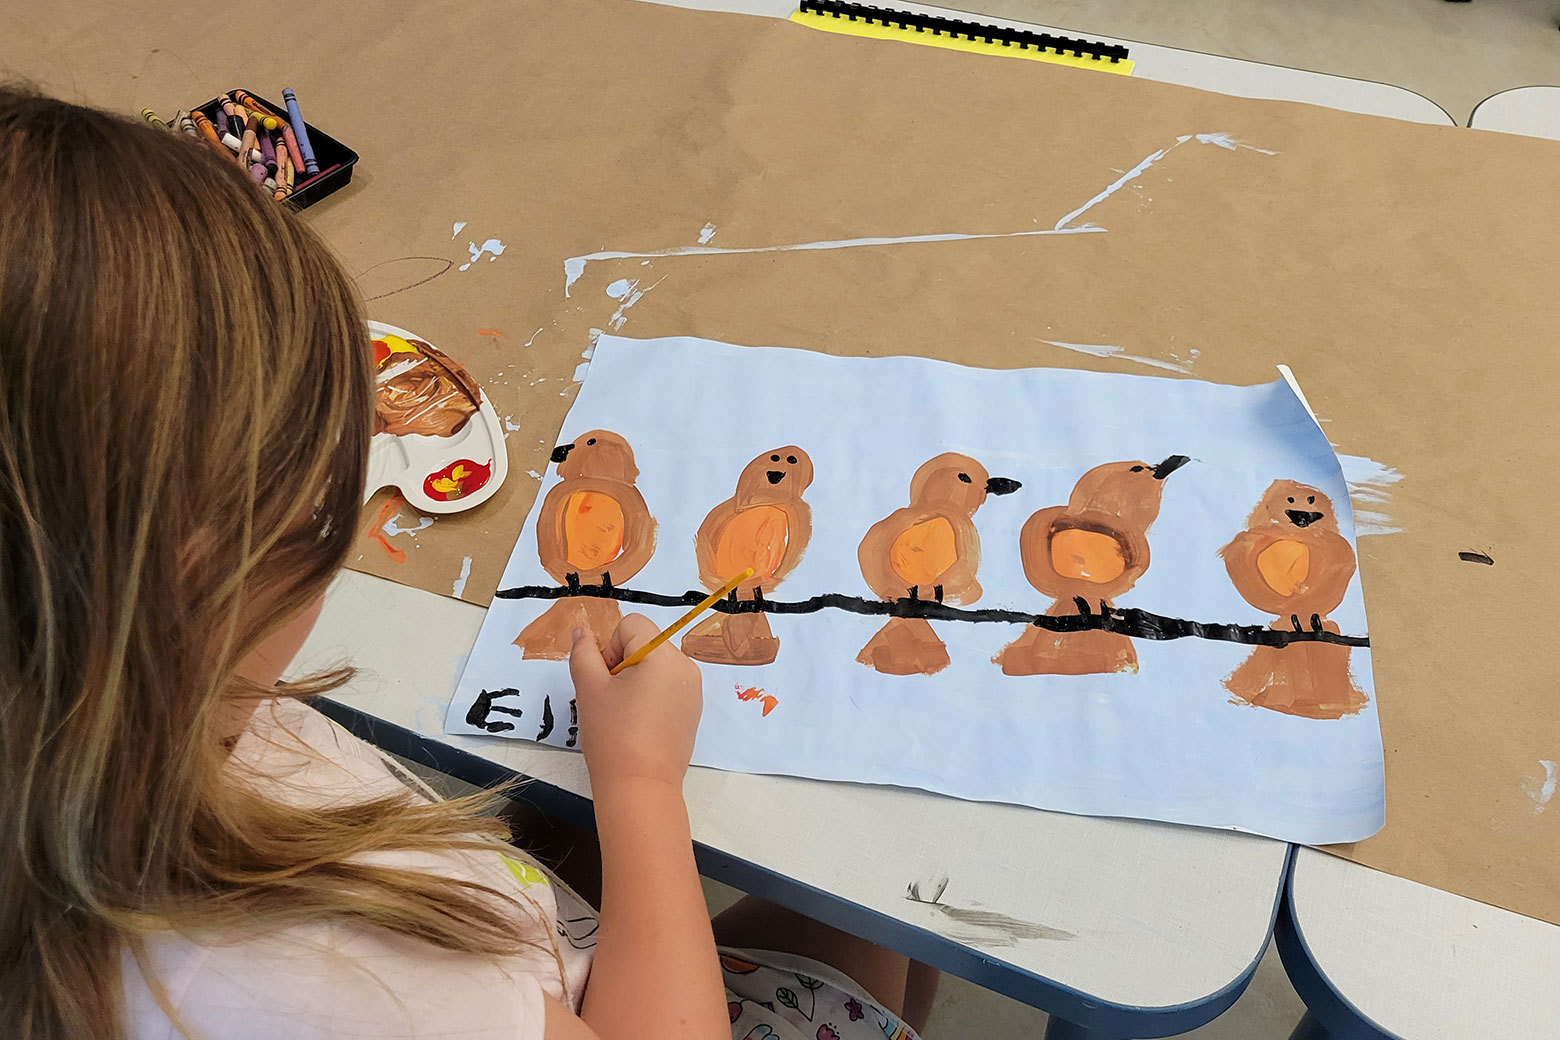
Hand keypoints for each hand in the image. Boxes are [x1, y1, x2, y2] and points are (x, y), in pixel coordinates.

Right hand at [569, 615, 703, 792]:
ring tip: (624, 713)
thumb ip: (583, 653)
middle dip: (623, 663)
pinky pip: (668, 685)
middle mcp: (685, 667)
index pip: (632, 625)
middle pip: (646, 643)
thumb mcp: (589, 689)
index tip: (606, 679)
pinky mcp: (692, 710)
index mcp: (663, 656)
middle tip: (611, 699)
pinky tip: (638, 723)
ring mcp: (693, 690)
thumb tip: (583, 633)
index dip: (610, 647)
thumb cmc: (614, 737)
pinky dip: (650, 695)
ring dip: (635, 679)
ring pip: (656, 664)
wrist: (640, 787)